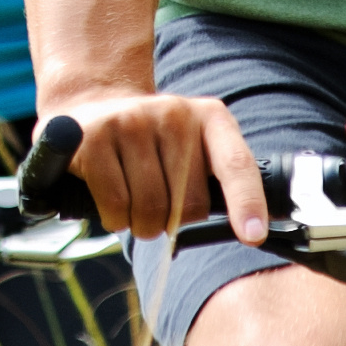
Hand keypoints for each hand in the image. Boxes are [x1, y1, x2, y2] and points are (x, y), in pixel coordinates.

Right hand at [41, 88, 271, 243]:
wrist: (92, 110)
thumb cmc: (153, 147)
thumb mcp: (192, 148)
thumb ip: (220, 181)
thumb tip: (252, 230)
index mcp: (209, 116)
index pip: (236, 164)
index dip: (247, 202)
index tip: (253, 236)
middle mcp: (173, 112)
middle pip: (190, 203)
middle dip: (175, 222)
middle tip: (161, 208)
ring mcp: (131, 121)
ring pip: (151, 209)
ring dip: (143, 225)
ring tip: (134, 205)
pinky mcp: (95, 138)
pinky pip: (117, 205)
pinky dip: (116, 219)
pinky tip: (113, 204)